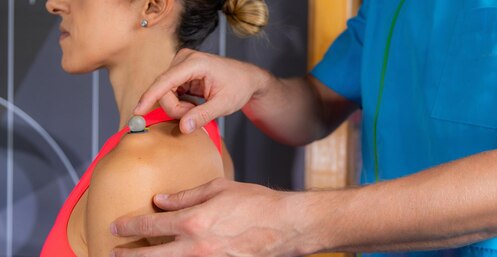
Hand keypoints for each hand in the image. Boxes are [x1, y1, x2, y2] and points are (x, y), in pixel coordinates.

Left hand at [110, 178, 321, 256]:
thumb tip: (161, 200)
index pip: (151, 225)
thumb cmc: (256, 203)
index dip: (129, 226)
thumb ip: (186, 196)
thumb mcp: (219, 189)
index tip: (116, 226)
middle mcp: (195, 247)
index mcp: (193, 222)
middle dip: (129, 254)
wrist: (285, 226)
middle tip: (113, 252)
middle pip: (151, 256)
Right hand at [134, 48, 269, 133]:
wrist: (248, 79)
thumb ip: (202, 116)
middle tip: (194, 116)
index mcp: (195, 63)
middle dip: (176, 109)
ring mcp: (180, 65)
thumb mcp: (223, 105)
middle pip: (164, 90)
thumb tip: (182, 128)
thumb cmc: (239, 87)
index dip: (150, 97)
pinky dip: (179, 104)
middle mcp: (184, 59)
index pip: (165, 81)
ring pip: (165, 93)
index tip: (137, 112)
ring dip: (178, 107)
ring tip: (198, 108)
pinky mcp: (180, 73)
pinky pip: (169, 92)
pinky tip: (193, 104)